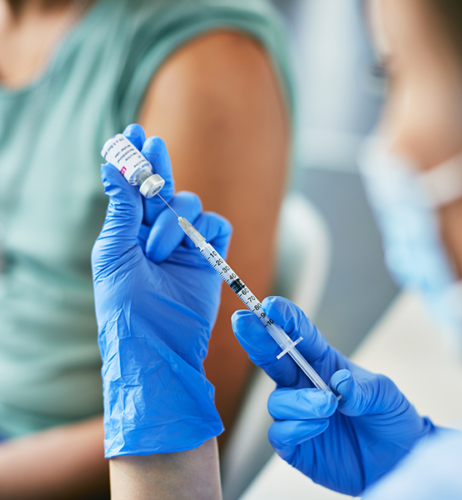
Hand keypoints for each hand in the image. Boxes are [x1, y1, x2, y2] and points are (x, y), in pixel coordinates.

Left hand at [92, 124, 231, 457]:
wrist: (157, 341)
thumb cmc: (126, 301)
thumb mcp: (115, 250)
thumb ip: (122, 208)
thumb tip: (112, 167)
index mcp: (131, 232)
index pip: (136, 188)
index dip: (136, 161)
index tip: (133, 133)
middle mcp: (159, 234)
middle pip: (166, 188)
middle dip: (157, 165)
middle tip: (150, 145)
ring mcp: (187, 243)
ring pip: (191, 204)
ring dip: (172, 221)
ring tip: (157, 251)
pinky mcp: (210, 255)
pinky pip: (217, 225)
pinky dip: (204, 229)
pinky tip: (189, 247)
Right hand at [232, 297, 433, 495]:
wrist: (397, 461)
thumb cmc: (389, 418)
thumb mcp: (386, 395)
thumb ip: (362, 388)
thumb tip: (339, 384)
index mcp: (322, 361)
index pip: (298, 334)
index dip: (283, 318)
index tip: (269, 306)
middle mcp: (303, 383)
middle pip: (271, 358)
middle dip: (256, 338)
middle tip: (244, 321)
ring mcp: (296, 413)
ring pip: (277, 400)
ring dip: (298, 401)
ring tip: (328, 406)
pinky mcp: (294, 444)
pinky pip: (279, 433)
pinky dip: (296, 428)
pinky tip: (319, 427)